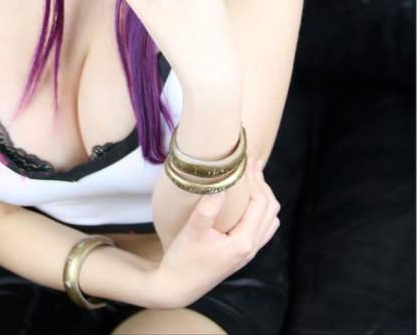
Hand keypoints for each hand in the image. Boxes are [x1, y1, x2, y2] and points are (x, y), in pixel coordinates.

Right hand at [146, 159, 280, 309]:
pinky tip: (247, 202)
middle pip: (270, 210)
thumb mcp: (192, 231)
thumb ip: (208, 208)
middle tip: (251, 164)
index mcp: (243, 242)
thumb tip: (221, 184)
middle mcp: (251, 248)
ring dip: (264, 197)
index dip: (256, 180)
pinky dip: (261, 210)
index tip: (246, 161)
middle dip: (263, 185)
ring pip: (270, 220)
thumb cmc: (183, 260)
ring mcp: (248, 253)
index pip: (260, 204)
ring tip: (252, 178)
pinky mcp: (241, 254)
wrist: (178, 287)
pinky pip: (262, 229)